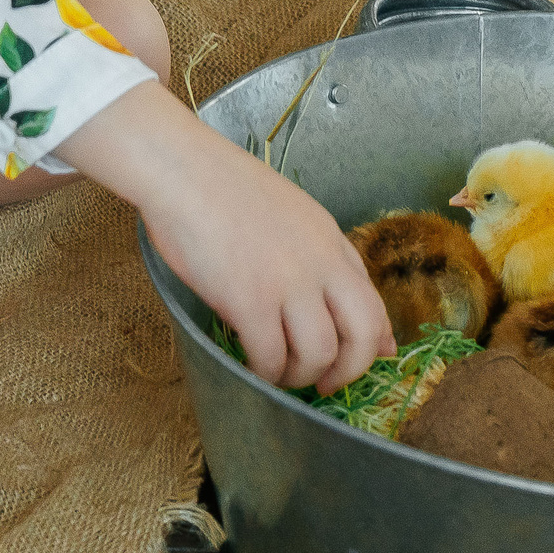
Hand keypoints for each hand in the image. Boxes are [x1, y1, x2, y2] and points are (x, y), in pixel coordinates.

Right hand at [58, 83, 390, 393]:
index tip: (352, 363)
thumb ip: (321, 255)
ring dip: (299, 375)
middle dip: (348, 372)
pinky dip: (263, 372)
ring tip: (276, 372)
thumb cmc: (224, 188)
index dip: (370, 346)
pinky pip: (269, 357)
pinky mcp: (248, 299)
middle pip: (363, 336)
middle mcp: (320, 263)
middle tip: (322, 384)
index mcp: (331, 241)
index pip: (373, 306)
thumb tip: (336, 290)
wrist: (180, 168)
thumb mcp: (291, 214)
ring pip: (318, 354)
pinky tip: (250, 365)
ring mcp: (287, 282)